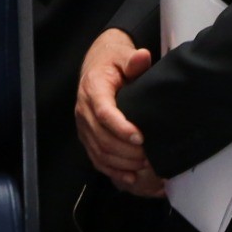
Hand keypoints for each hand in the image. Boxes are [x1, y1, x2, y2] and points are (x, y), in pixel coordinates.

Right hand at [76, 28, 159, 192]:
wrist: (97, 64)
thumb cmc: (113, 61)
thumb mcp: (123, 55)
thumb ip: (133, 60)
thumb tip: (143, 57)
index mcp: (92, 88)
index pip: (103, 112)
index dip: (120, 127)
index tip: (140, 137)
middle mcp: (83, 108)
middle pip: (100, 136)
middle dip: (125, 150)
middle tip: (148, 156)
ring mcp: (83, 125)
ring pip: (98, 151)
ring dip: (121, 162)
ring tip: (143, 165)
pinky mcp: (86, 136)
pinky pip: (95, 158)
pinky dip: (112, 170)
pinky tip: (130, 176)